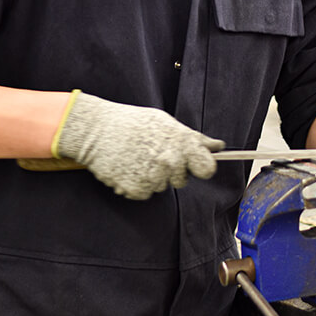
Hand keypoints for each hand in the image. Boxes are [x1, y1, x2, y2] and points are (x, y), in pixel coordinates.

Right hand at [53, 91, 224, 199]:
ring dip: (153, 176)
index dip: (203, 166)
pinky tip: (129, 167)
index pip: (207, 168)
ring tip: (138, 156)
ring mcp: (153, 178)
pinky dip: (138, 183)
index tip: (197, 164)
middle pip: (183, 179)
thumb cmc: (134, 123)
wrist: (97, 130)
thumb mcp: (166, 123)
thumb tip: (218, 146)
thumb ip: (194, 138)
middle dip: (174, 169)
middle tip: (155, 152)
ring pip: (162, 186)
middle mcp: (170, 163)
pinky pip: (145, 192)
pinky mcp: (136, 190)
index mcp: (181, 144)